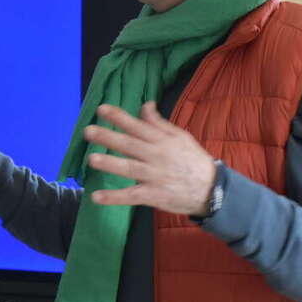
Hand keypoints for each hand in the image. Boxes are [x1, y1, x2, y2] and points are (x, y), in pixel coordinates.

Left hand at [84, 102, 215, 215]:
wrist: (213, 190)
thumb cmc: (193, 160)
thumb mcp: (180, 137)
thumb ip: (159, 122)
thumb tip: (145, 104)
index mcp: (161, 140)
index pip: (137, 126)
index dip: (119, 117)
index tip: (101, 109)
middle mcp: (156, 156)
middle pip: (130, 145)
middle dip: (108, 137)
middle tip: (88, 131)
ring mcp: (154, 176)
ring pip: (129, 168)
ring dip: (110, 164)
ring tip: (92, 159)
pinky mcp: (154, 195)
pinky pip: (131, 196)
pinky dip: (114, 197)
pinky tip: (96, 197)